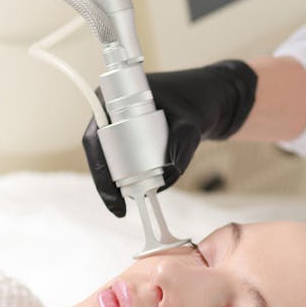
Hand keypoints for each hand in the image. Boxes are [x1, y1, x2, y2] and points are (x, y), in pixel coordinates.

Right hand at [82, 60, 256, 216]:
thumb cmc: (199, 101)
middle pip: (100, 153)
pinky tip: (140, 194)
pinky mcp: (135, 137)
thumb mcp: (192, 120)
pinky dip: (131, 177)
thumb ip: (184, 141)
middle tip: (120, 208)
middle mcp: (112, 111)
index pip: (95, 138)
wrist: (210, 101)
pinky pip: (126, 160)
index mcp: (114, 98)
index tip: (112, 195)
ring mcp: (122, 125)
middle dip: (108, 183)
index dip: (100, 169)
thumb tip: (170, 168)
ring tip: (131, 204)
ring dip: (119, 183)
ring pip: (112, 160)